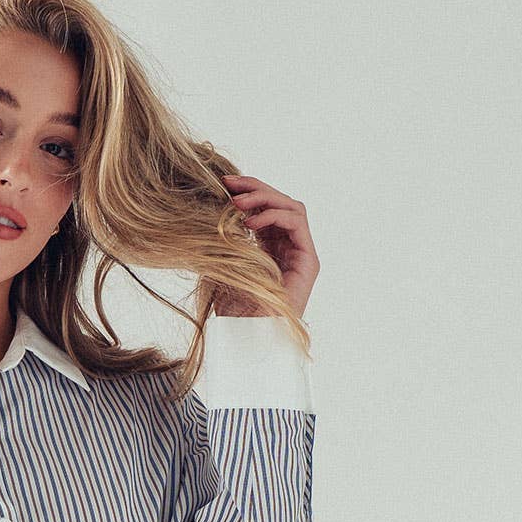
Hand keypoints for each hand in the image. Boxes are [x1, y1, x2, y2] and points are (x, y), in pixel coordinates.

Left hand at [213, 174, 318, 317]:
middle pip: (279, 202)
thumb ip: (226, 236)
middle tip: (229, 184)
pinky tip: (250, 222)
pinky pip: (296, 222)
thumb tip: (212, 205)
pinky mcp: (308, 260)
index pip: (264, 209)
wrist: (246, 338)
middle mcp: (288, 248)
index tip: (223, 184)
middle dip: (254, 188)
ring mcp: (301, 254)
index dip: (247, 192)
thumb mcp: (222, 264)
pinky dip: (273, 215)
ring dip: (263, 198)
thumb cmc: (232, 311)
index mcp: (270, 248)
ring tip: (236, 203)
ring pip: (290, 207)